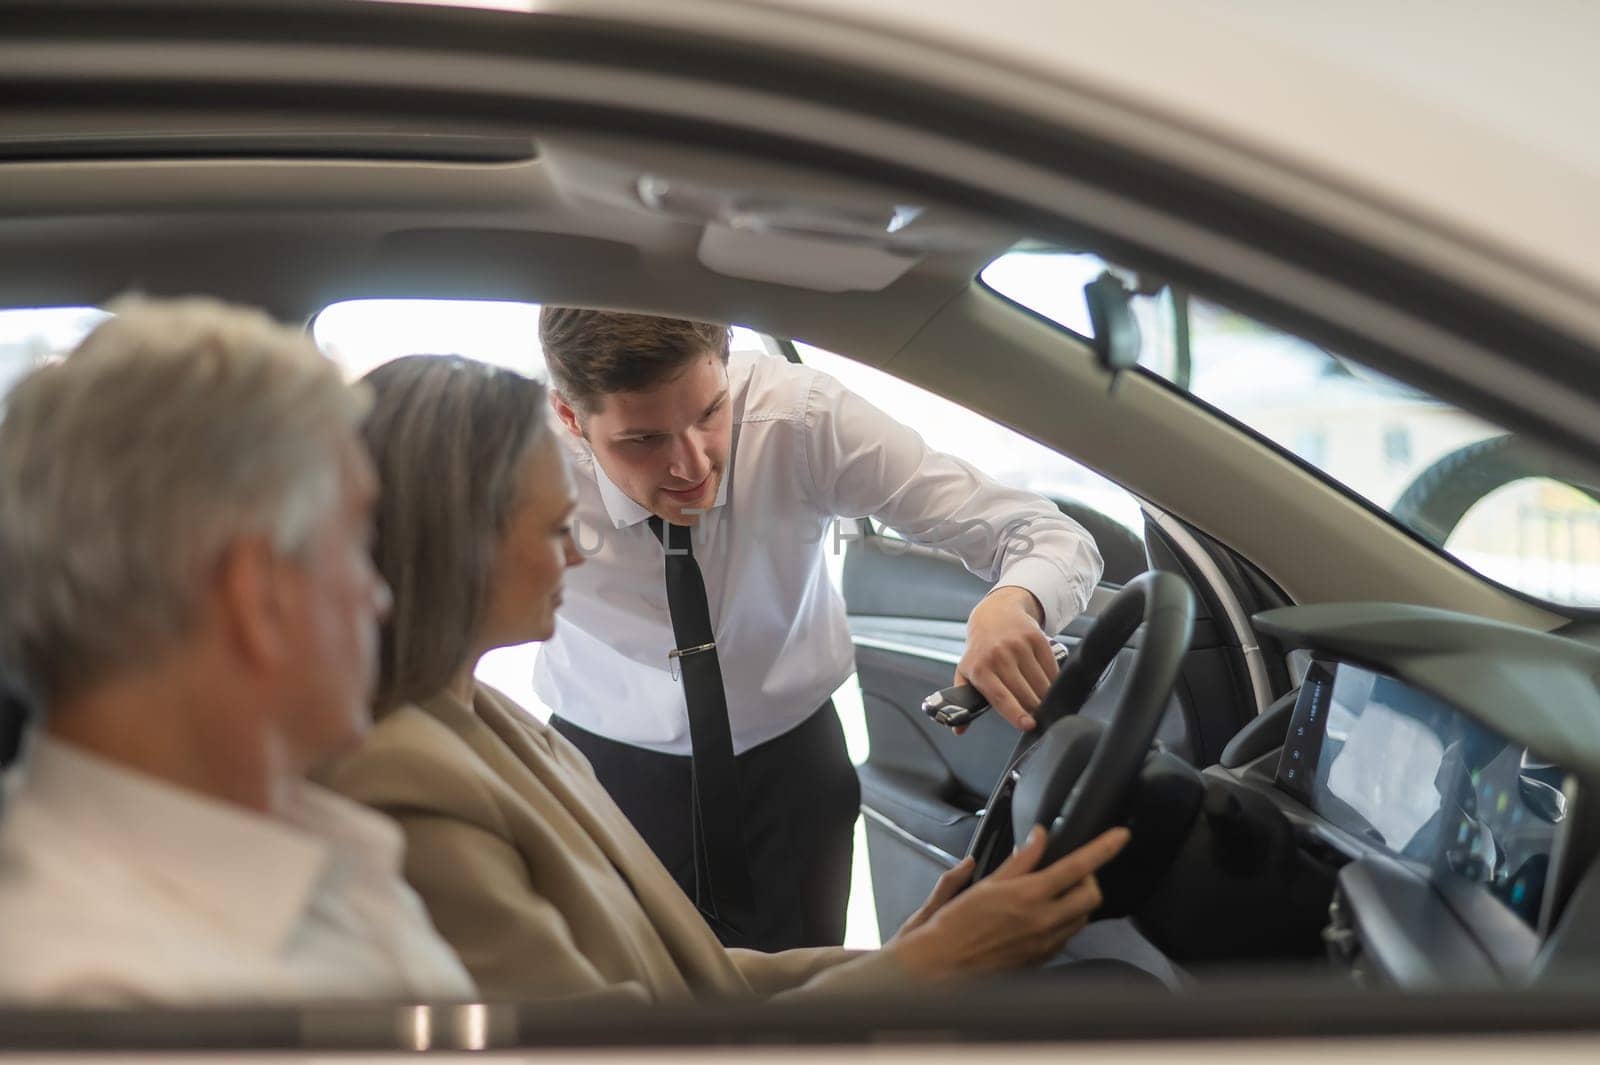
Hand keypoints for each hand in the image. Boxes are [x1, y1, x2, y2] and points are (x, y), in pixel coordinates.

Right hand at [888, 825, 1130, 981]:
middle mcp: (1044, 921)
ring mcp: (1047, 942)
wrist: (944, 964)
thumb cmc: (956, 923)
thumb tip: (1039, 838)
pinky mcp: (1044, 958)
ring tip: (1054, 892)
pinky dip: (1065, 920)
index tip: (1120, 836)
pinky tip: (1043, 914)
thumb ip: (1021, 860)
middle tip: (1073, 869)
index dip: (1105, 848)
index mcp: (1029, 895)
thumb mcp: (987, 883)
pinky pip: (1069, 935)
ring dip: (1078, 899)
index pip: (1079, 866)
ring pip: (1084, 916)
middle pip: (1092, 894)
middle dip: (1090, 877)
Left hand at [954, 586, 1057, 731]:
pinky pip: (1051, 668)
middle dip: (1034, 708)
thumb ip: (964, 702)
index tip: (1028, 726)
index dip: (1016, 714)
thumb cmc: (980, 650)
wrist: (995, 614)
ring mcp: (1018, 645)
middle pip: (1024, 693)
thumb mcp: (966, 672)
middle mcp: (999, 656)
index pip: (1000, 697)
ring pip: (1041, 683)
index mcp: (979, 669)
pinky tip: (1049, 684)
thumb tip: (958, 730)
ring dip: (1045, 696)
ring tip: (1043, 701)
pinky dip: (1053, 680)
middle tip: (1037, 716)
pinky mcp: (1036, 638)